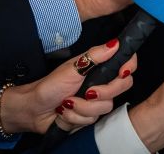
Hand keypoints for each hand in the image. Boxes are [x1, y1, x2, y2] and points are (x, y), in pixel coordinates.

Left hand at [0, 38, 135, 134]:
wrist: (34, 109)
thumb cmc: (50, 85)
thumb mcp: (73, 67)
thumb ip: (95, 56)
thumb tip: (115, 43)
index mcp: (99, 66)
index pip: (126, 63)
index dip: (129, 67)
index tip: (122, 72)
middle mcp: (101, 82)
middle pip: (122, 86)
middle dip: (103, 92)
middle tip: (87, 92)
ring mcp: (97, 100)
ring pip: (106, 106)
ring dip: (83, 107)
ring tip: (67, 102)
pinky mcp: (90, 115)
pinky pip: (93, 119)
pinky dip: (77, 116)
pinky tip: (66, 112)